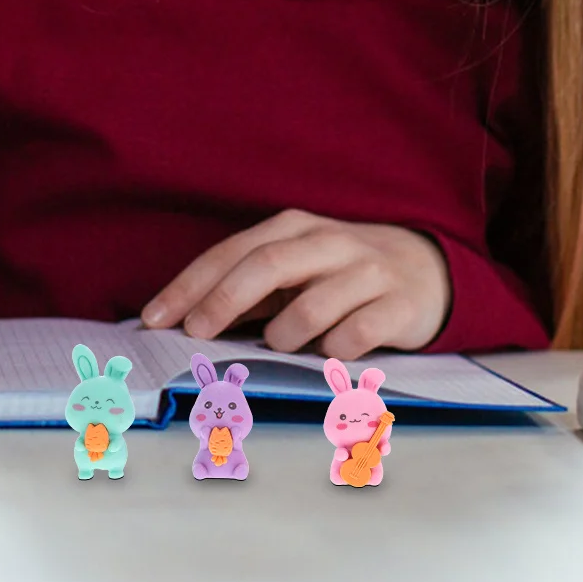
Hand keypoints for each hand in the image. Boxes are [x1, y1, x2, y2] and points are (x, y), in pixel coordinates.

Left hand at [140, 209, 450, 358]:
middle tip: (194, 335)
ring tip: (281, 343)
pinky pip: (357, 334)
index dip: (189, 286)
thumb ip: (248, 290)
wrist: (428, 271)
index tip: (154, 319)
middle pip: (267, 266)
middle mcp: (330, 243)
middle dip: (222, 302)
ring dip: (284, 334)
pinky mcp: (399, 305)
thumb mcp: (295, 269)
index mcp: (294, 229)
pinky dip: (333, 349)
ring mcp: (368, 272)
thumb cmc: (341, 274)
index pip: (231, 253)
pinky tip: (329, 352)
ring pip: (312, 305)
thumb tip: (182, 322)